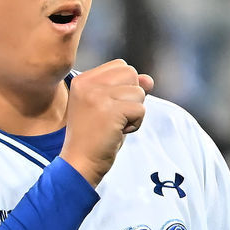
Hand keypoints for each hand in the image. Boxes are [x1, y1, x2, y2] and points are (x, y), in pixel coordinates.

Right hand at [60, 60, 153, 186]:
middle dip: (131, 97)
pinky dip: (135, 124)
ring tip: (114, 125)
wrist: (80, 163)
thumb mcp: (110, 108)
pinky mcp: (110, 110)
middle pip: (131, 73)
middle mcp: (88, 83)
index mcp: (83, 79)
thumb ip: (127, 89)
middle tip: (113, 117)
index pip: (120, 66)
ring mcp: (97, 95)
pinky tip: (118, 132)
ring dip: (133, 112)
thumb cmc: (95, 137)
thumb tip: (149, 80)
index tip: (107, 108)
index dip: (123, 88)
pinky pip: (141, 110)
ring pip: (139, 92)